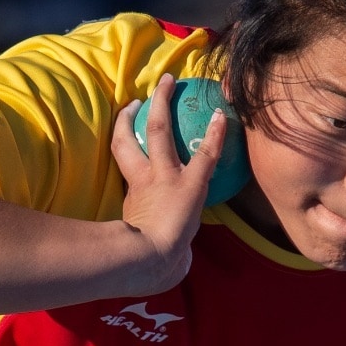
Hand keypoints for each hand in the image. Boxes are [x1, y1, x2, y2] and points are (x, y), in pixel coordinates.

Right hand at [111, 72, 225, 294]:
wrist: (149, 262)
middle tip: (144, 93)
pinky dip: (215, 134)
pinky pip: (205, 154)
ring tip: (171, 82)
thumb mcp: (140, 241)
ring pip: (160, 132)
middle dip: (136, 112)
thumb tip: (164, 249)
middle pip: (133, 137)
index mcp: (133, 190)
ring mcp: (165, 177)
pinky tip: (222, 115)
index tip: (130, 114)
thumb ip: (150, 236)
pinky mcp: (189, 184)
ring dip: (163, 104)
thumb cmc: (145, 262)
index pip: (123, 152)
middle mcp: (145, 177)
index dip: (124, 129)